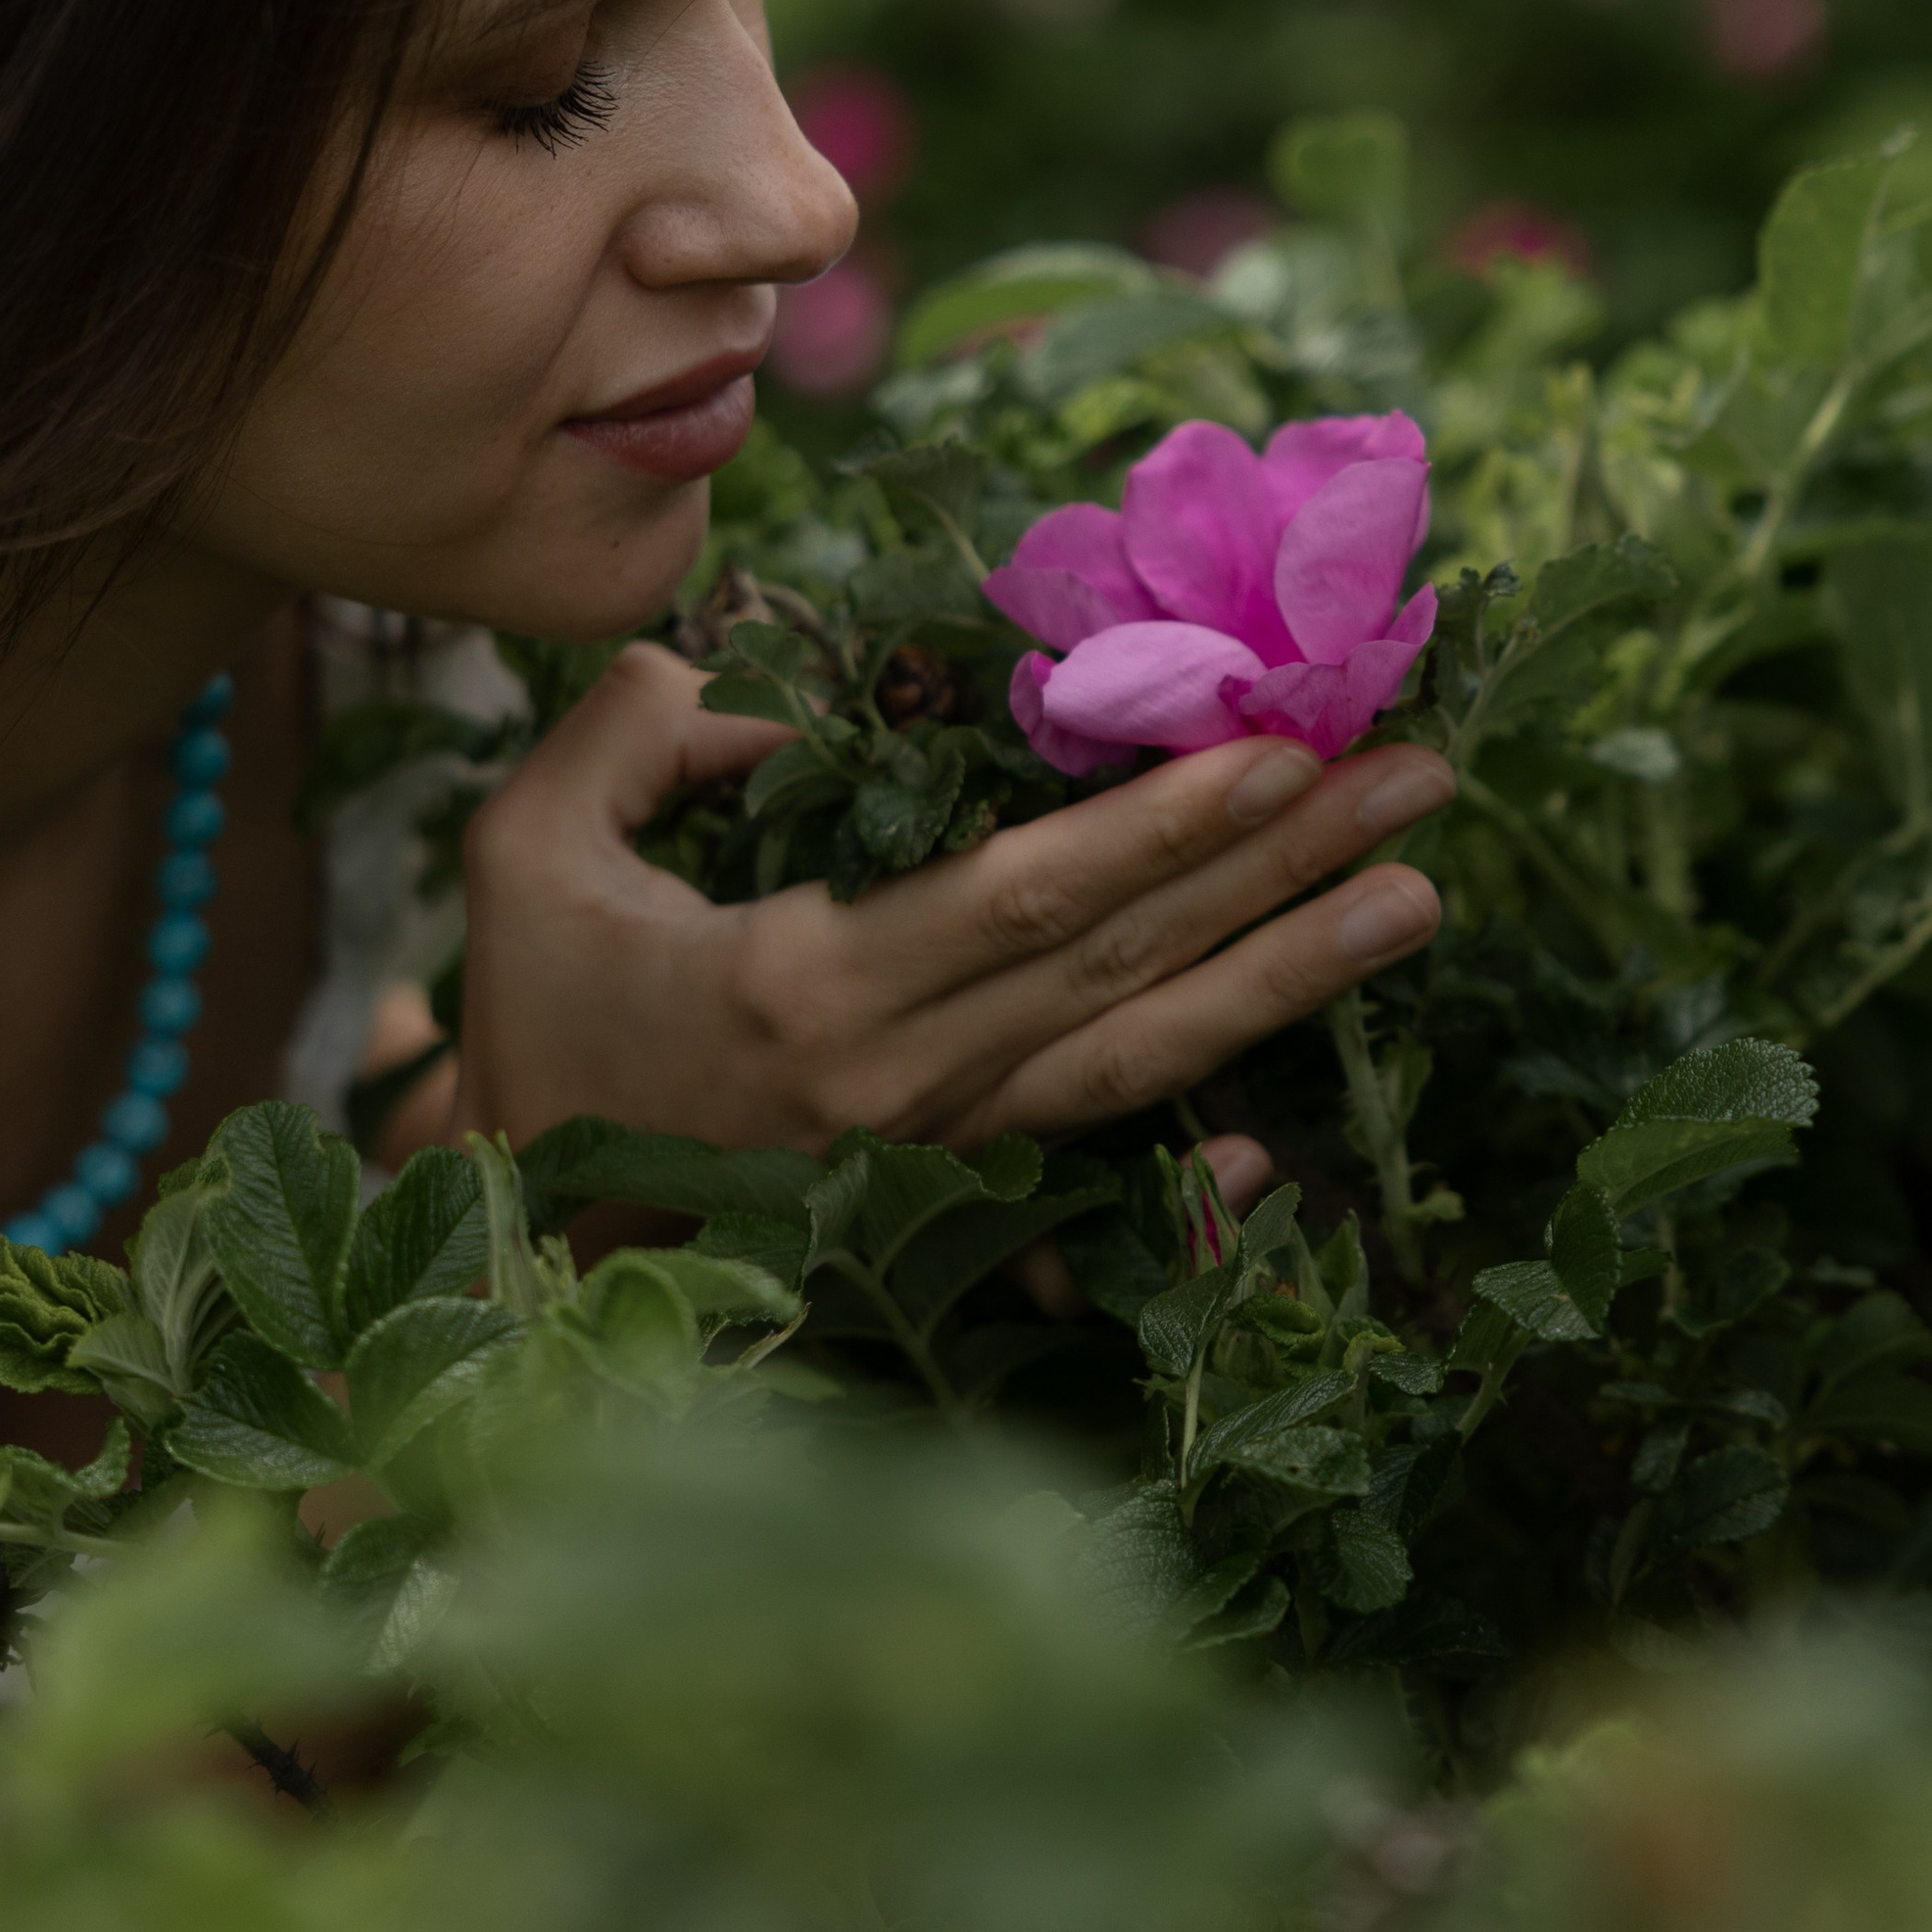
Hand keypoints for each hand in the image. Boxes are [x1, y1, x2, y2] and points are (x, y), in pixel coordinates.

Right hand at [448, 642, 1454, 1155]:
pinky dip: (1197, 1170)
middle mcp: (896, 1085)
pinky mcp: (945, 1198)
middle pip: (1124, 972)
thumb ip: (651, 728)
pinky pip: (1088, 1167)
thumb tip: (784, 689)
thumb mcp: (535, 845)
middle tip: (1423, 783)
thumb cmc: (528, 1015)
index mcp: (803, 985)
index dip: (1158, 829)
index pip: (1020, 896)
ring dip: (1288, 981)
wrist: (508, 1242)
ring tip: (1415, 902)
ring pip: (1138, 1066)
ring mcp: (934, 1156)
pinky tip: (1289, 1144)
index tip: (1282, 751)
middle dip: (1283, 875)